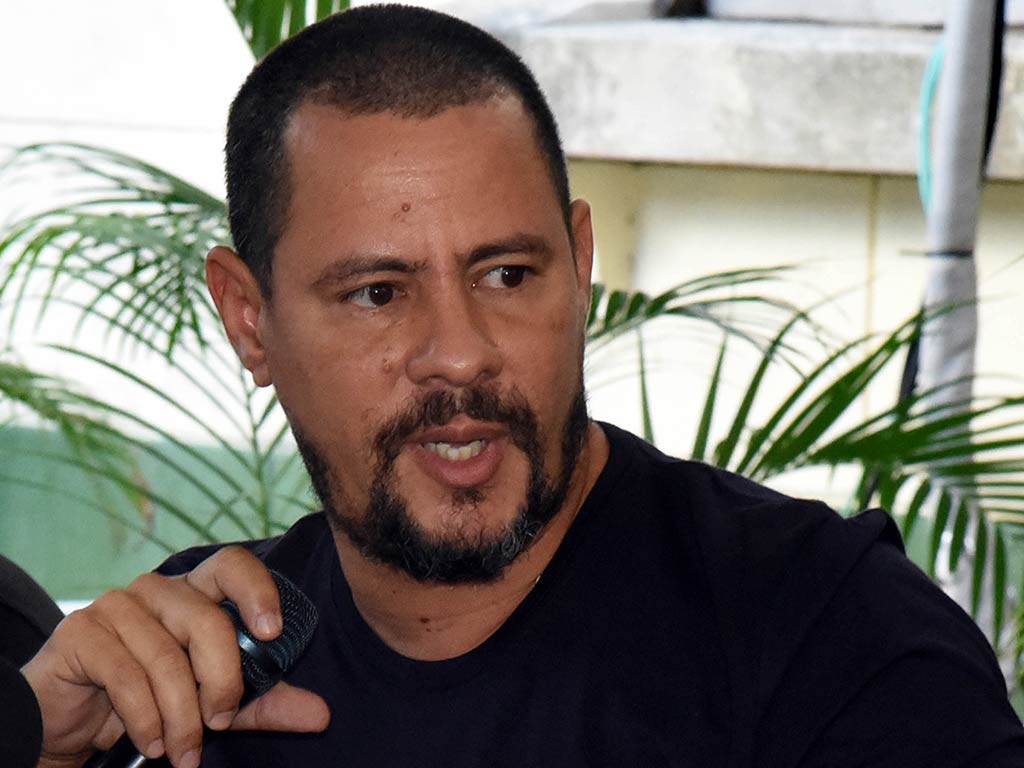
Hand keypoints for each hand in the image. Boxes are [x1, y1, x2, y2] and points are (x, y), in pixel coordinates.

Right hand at [21, 547, 329, 767]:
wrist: (69, 722)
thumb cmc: (152, 701)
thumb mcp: (216, 704)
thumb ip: (266, 703)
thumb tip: (321, 714)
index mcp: (194, 593)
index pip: (232, 565)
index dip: (257, 590)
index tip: (274, 631)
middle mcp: (157, 588)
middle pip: (207, 619)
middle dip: (222, 679)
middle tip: (221, 723)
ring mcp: (117, 605)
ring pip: (166, 656)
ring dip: (181, 715)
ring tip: (183, 753)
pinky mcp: (81, 631)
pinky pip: (125, 674)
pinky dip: (145, 717)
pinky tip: (151, 743)